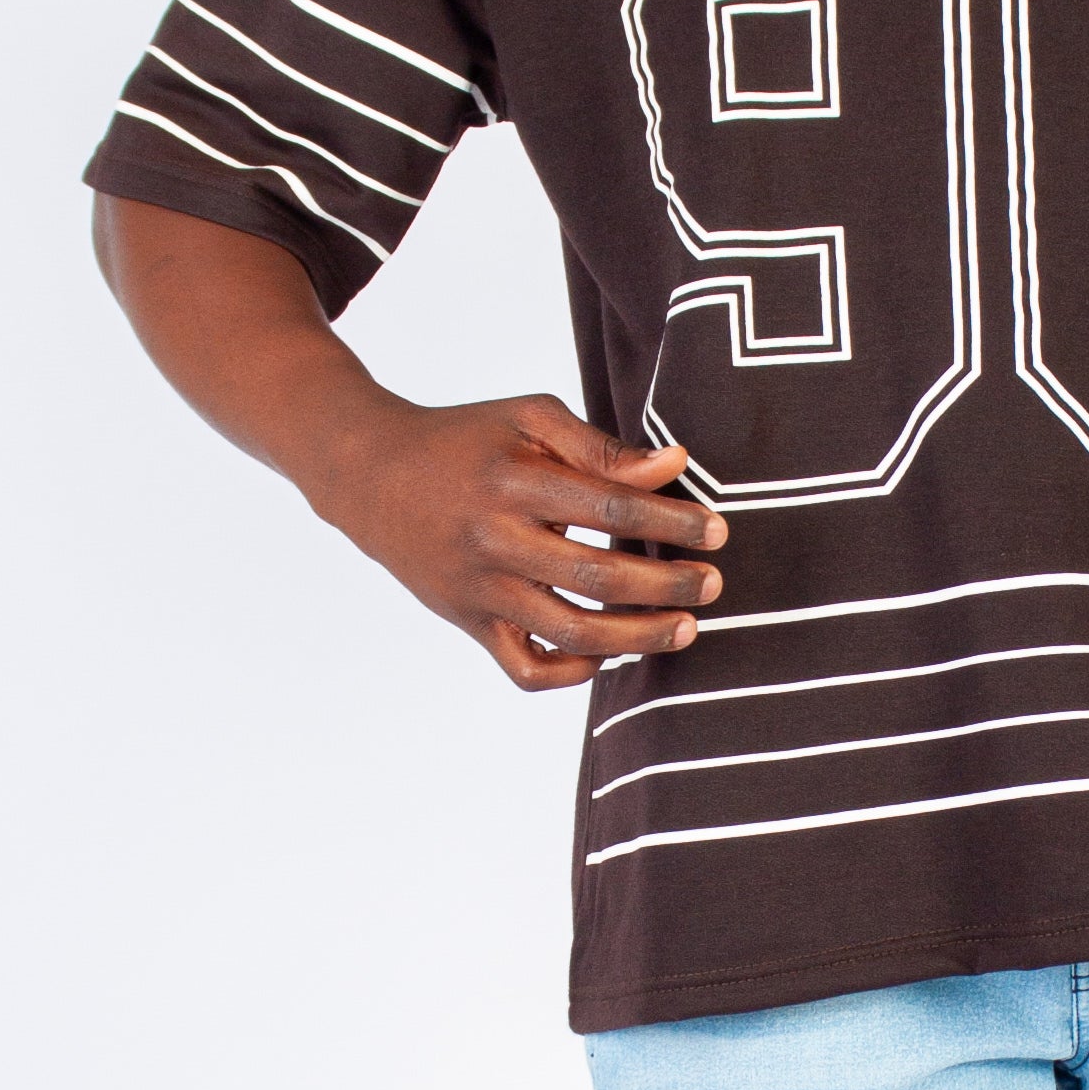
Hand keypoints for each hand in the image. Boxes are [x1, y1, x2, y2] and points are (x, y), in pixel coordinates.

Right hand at [325, 388, 728, 692]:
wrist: (371, 475)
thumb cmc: (465, 441)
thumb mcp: (528, 418)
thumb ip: (601, 446)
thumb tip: (675, 465)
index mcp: (514, 479)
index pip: (610, 504)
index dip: (671, 520)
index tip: (717, 531)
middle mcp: (494, 538)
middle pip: (597, 574)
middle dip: (668, 585)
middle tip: (713, 586)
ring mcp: (479, 588)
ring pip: (570, 631)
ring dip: (638, 637)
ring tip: (685, 629)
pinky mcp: (468, 623)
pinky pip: (525, 669)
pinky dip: (574, 671)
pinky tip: (610, 651)